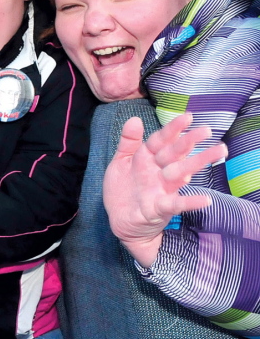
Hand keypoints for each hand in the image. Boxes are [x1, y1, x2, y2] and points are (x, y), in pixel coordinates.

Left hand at [104, 114, 225, 267]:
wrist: (121, 221)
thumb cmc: (124, 189)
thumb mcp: (120, 163)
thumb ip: (128, 142)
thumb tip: (134, 119)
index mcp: (147, 159)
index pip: (161, 141)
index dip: (172, 129)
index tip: (187, 117)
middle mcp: (158, 172)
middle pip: (174, 154)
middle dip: (188, 141)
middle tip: (207, 130)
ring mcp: (161, 189)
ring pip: (180, 173)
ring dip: (197, 163)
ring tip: (219, 151)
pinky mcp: (159, 209)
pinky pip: (175, 204)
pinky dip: (189, 202)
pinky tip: (205, 200)